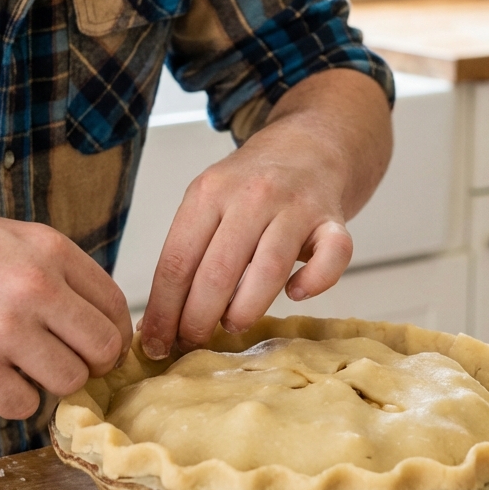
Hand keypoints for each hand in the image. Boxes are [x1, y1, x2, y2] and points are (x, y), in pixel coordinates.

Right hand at [0, 208, 132, 418]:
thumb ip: (64, 274)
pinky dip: (15, 399)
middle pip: (102, 348)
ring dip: (52, 381)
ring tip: (26, 365)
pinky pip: (24, 406)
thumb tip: (106, 323)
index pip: (114, 305)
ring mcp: (4, 329)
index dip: (115, 332)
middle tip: (71, 362)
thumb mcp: (17, 240)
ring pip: (68, 382)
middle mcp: (34, 287)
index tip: (102, 344)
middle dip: (93, 363)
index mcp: (51, 250)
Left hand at [139, 70, 391, 358]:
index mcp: (208, 192)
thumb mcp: (208, 201)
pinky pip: (331, 258)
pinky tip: (296, 292)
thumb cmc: (251, 185)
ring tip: (233, 324)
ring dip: (245, 310)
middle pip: (217, 272)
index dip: (164, 311)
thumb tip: (155, 326)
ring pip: (268, 270)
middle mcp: (252, 196)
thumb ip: (187, 253)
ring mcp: (296, 206)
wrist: (309, 144)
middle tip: (194, 342)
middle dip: (199, 320)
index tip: (157, 344)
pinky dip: (314, 283)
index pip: (177, 261)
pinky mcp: (334, 219)